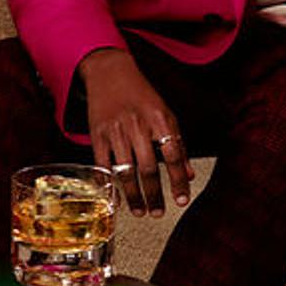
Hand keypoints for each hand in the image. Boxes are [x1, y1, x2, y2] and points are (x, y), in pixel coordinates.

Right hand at [79, 48, 191, 216]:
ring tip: (140, 212)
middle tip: (159, 212)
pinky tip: (117, 198)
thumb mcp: (166, 114)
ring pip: (125, 171)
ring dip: (134, 196)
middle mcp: (137, 125)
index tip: (182, 200)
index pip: (173, 155)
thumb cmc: (141, 95)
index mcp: (159, 118)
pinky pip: (103, 165)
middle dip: (154, 195)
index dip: (178, 181)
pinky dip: (110, 184)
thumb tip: (188, 175)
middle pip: (148, 168)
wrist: (109, 72)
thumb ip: (178, 145)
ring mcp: (115, 130)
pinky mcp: (97, 134)